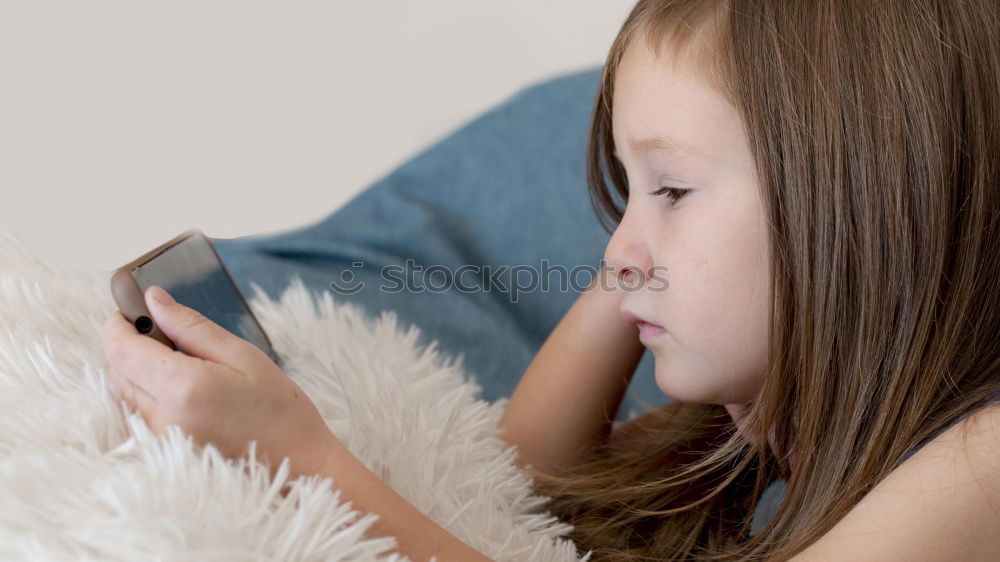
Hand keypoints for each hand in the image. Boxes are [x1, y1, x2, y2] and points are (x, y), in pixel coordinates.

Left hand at [101, 285, 343, 478]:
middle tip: (164, 330)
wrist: (296, 461)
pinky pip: (140, 412)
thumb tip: (154, 300)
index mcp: (183, 386)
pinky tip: (183, 388)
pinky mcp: (164, 449)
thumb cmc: (278, 407)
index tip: (130, 308)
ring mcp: (161, 437)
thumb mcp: (241, 354)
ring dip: (139, 369)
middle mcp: (163, 416)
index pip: (122, 349)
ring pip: (126, 392)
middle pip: (118, 370)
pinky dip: (150, 392)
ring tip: (181, 360)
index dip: (119, 323)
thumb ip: (192, 326)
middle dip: (131, 345)